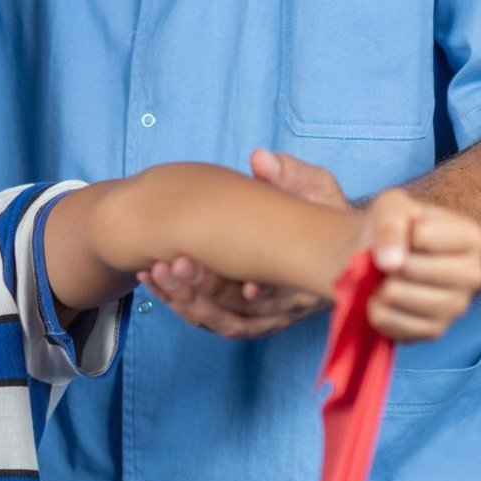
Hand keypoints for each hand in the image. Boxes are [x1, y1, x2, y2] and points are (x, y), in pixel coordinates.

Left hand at [139, 149, 347, 336]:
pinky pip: (208, 319)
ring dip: (183, 299)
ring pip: (220, 322)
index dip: (247, 287)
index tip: (211, 268)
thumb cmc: (321, 209)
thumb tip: (260, 159)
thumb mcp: (316, 188)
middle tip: (172, 263)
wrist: (327, 239)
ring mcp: (267, 317)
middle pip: (238, 313)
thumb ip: (291, 174)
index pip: (275, 295)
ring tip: (154, 271)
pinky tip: (152, 280)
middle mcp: (290, 307)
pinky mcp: (245, 317)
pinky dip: (178, 302)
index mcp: (310, 279)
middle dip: (201, 290)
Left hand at [361, 189, 480, 341]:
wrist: (373, 259)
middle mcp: (474, 274)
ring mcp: (457, 307)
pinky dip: (377, 311)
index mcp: (472, 238)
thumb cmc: (391, 228)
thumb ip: (390, 223)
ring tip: (385, 279)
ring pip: (403, 298)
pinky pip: (394, 324)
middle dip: (391, 263)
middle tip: (391, 261)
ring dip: (381, 287)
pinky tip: (383, 300)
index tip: (404, 233)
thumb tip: (391, 261)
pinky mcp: (435, 331)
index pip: (423, 236)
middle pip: (417, 270)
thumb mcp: (390, 206)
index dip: (399, 234)